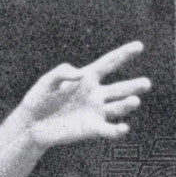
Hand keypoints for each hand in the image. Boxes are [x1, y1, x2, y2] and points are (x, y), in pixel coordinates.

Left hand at [16, 41, 149, 148]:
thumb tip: (81, 74)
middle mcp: (96, 94)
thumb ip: (62, 72)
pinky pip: (109, 130)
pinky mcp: (91, 129)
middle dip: (134, 86)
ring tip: (133, 101)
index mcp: (87, 78)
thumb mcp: (46, 81)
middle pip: (120, 88)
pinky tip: (123, 128)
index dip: (123, 54)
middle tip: (145, 84)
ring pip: (119, 107)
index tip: (139, 46)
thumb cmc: (38, 100)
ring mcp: (95, 112)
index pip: (109, 63)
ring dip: (128, 104)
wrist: (30, 125)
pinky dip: (117, 130)